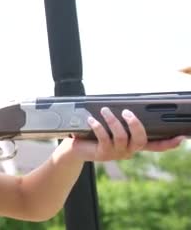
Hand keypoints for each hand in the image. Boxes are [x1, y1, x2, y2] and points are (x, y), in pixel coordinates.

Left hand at [67, 107, 185, 161]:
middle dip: (135, 124)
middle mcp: (128, 151)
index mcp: (133, 145)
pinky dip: (98, 126)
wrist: (76, 150)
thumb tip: (127, 104)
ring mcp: (116, 153)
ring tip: (105, 110)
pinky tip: (92, 119)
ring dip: (113, 121)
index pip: (155, 145)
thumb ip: (121, 121)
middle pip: (140, 140)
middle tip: (127, 112)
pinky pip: (103, 139)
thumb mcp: (110, 128)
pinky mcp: (102, 154)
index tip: (180, 138)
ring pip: (120, 137)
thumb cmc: (95, 135)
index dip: (168, 143)